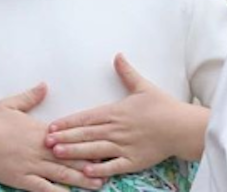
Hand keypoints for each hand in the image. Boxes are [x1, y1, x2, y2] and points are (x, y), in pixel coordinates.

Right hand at [0, 83, 104, 190]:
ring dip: (81, 179)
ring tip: (99, 184)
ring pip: (62, 174)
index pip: (70, 136)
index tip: (105, 141)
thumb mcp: (11, 104)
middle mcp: (41, 149)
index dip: (88, 140)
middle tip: (111, 166)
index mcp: (41, 131)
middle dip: (92, 163)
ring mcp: (32, 166)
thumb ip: (31, 96)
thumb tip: (44, 85)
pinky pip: (43, 188)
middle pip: (71, 157)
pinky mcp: (22, 180)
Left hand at [45, 54, 208, 178]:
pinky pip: (113, 166)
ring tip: (57, 153)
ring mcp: (124, 146)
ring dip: (75, 152)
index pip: (87, 117)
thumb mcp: (143, 86)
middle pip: (86, 134)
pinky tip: (86, 171)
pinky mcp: (133, 161)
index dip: (68, 122)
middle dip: (65, 137)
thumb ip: (127, 72)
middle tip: (45, 141)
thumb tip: (117, 55)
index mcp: (116, 112)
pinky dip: (99, 169)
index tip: (52, 125)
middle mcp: (117, 129)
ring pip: (95, 149)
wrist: (181, 126)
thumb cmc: (163, 106)